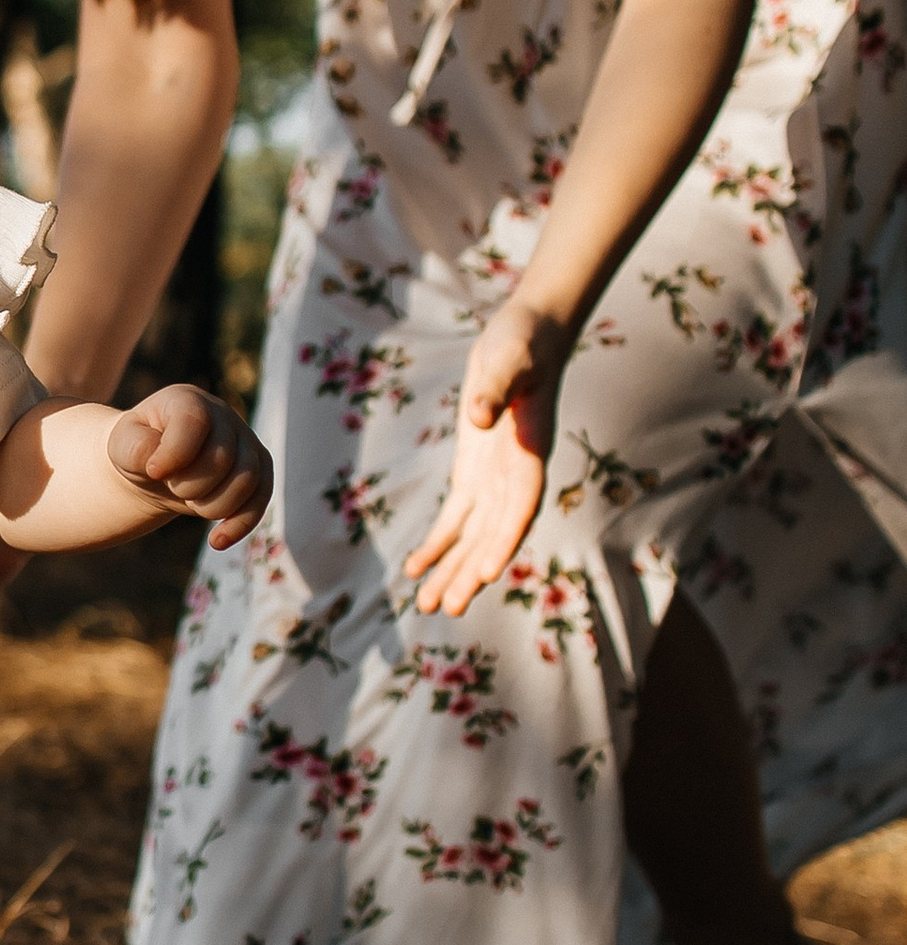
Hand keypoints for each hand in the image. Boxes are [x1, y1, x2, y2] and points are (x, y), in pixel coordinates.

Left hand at [108, 385, 273, 547]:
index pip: (194, 422)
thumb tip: (158, 464)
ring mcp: (245, 441)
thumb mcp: (122, 446)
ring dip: (214, 505)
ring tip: (190, 504)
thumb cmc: (139, 450)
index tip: (153, 472)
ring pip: (248, 479)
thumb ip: (134, 448)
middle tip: (171, 486)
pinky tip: (217, 542)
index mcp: (188, 401)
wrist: (156, 467)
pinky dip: (241, 523)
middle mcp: (223, 416)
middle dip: (191, 485)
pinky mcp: (259, 468)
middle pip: (223, 457)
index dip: (174, 453)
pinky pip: (262, 497)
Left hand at [403, 301, 569, 616]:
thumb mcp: (509, 361)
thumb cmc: (523, 346)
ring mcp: (495, 479)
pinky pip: (457, 517)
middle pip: (494, 534)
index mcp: (529, 455)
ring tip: (430, 606)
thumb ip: (495, 391)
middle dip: (471, 571)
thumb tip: (480, 416)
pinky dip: (439, 543)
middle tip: (449, 607)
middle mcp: (515, 477)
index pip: (520, 508)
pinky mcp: (475, 473)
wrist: (528, 337)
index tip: (488, 572)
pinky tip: (416, 568)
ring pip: (474, 536)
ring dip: (453, 569)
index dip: (504, 540)